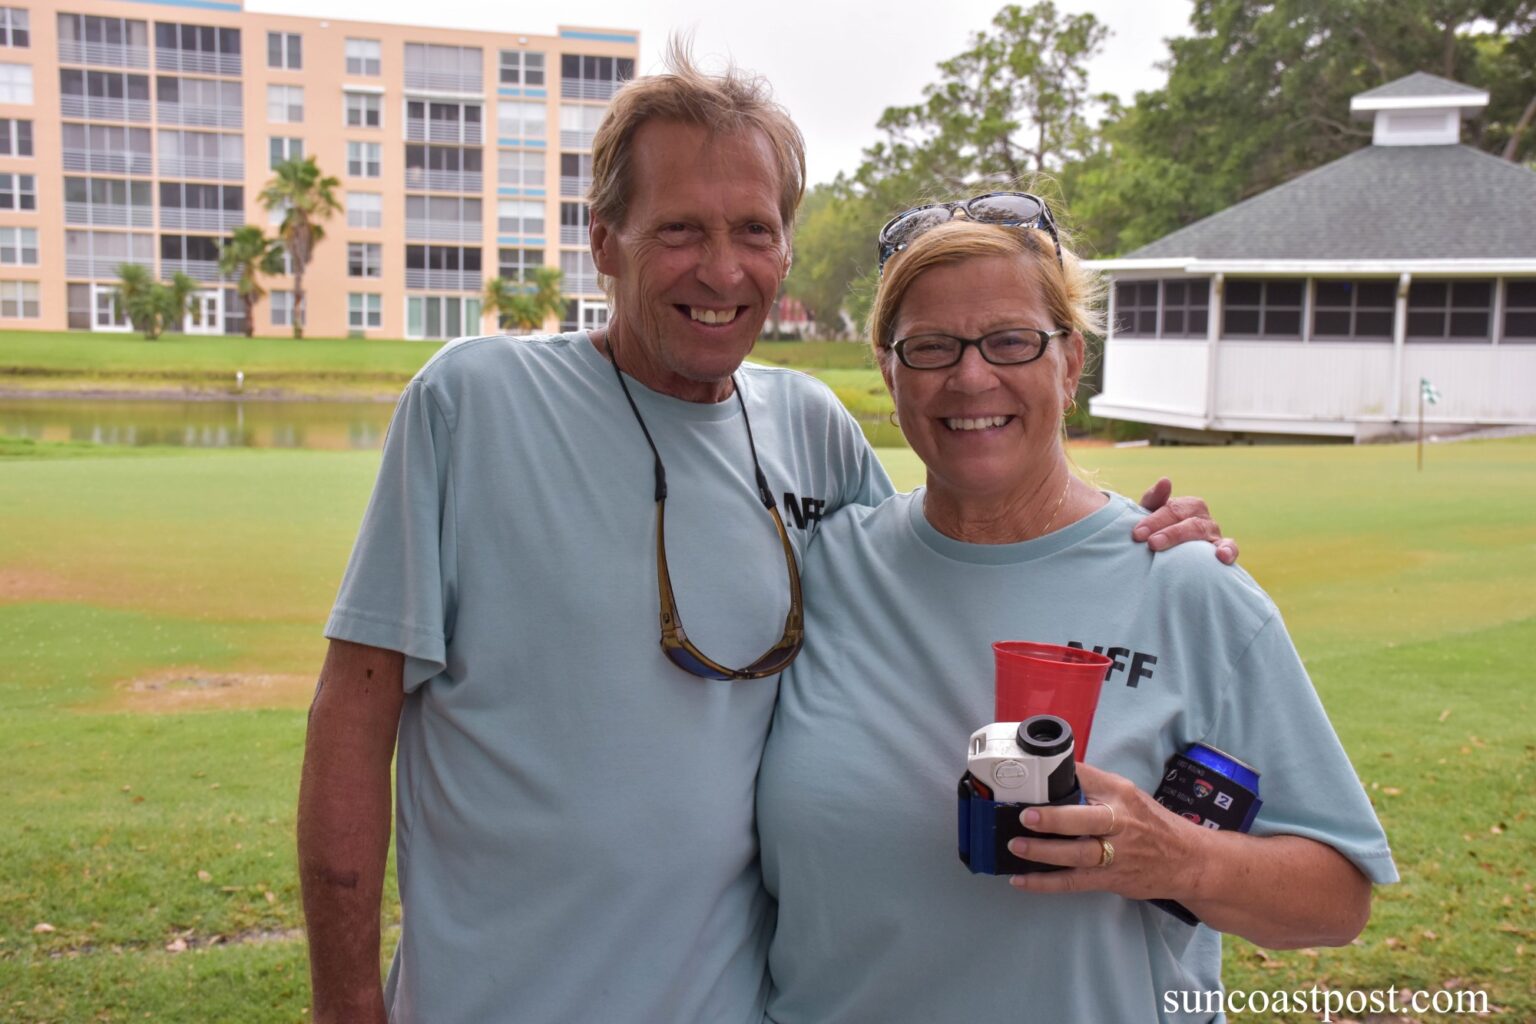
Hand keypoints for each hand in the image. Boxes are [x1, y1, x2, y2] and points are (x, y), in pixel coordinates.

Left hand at [1006, 763, 1202, 900]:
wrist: (1189, 860)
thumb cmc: (1151, 823)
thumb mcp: (1128, 795)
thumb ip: (1094, 787)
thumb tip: (1051, 776)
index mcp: (1120, 795)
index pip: (1088, 778)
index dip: (1060, 776)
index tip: (1030, 774)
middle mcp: (1119, 822)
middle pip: (1084, 819)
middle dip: (1054, 818)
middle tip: (1025, 816)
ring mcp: (1116, 854)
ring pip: (1077, 854)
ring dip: (1044, 852)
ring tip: (1015, 846)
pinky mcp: (1111, 879)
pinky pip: (1074, 882)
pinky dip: (1046, 883)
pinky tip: (1021, 880)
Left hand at [1134, 478, 1237, 563]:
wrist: (1166, 552)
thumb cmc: (1157, 530)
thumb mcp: (1150, 514)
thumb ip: (1154, 498)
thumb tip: (1165, 480)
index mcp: (1188, 506)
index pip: (1173, 509)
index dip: (1154, 521)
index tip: (1137, 534)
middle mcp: (1203, 517)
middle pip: (1189, 522)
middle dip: (1170, 533)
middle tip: (1151, 543)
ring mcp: (1214, 533)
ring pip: (1204, 533)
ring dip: (1190, 540)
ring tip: (1182, 552)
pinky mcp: (1222, 549)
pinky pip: (1231, 547)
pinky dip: (1229, 550)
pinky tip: (1222, 557)